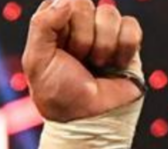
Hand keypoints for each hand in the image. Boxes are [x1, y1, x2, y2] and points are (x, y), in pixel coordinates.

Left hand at [24, 0, 142, 122]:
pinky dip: (122, 50)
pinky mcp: (126, 40)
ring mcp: (103, 30)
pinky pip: (131, 27)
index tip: (59, 45)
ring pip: (109, 14)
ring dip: (101, 47)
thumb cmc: (57, 92)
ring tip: (95, 66)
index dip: (61, 21)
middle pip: (84, 4)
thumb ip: (42, 26)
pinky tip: (114, 65)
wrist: (88, 118)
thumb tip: (67, 0)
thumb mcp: (36, 61)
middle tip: (76, 59)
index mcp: (52, 25)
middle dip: (79, 37)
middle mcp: (77, 23)